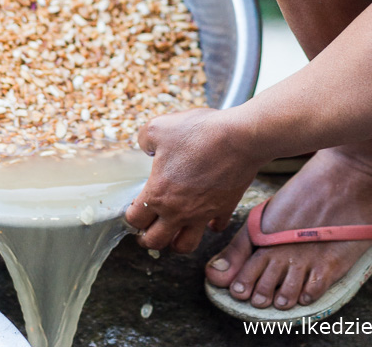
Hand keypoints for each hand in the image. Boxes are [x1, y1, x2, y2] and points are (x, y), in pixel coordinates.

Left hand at [124, 107, 262, 253]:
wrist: (240, 137)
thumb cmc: (200, 132)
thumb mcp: (159, 127)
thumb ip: (145, 139)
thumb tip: (147, 147)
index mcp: (158, 194)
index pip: (135, 220)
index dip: (131, 215)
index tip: (135, 208)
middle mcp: (178, 211)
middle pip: (155, 241)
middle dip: (148, 237)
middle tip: (149, 228)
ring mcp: (203, 213)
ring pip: (185, 245)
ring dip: (176, 241)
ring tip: (175, 232)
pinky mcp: (225, 208)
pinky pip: (217, 226)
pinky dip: (211, 225)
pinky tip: (208, 217)